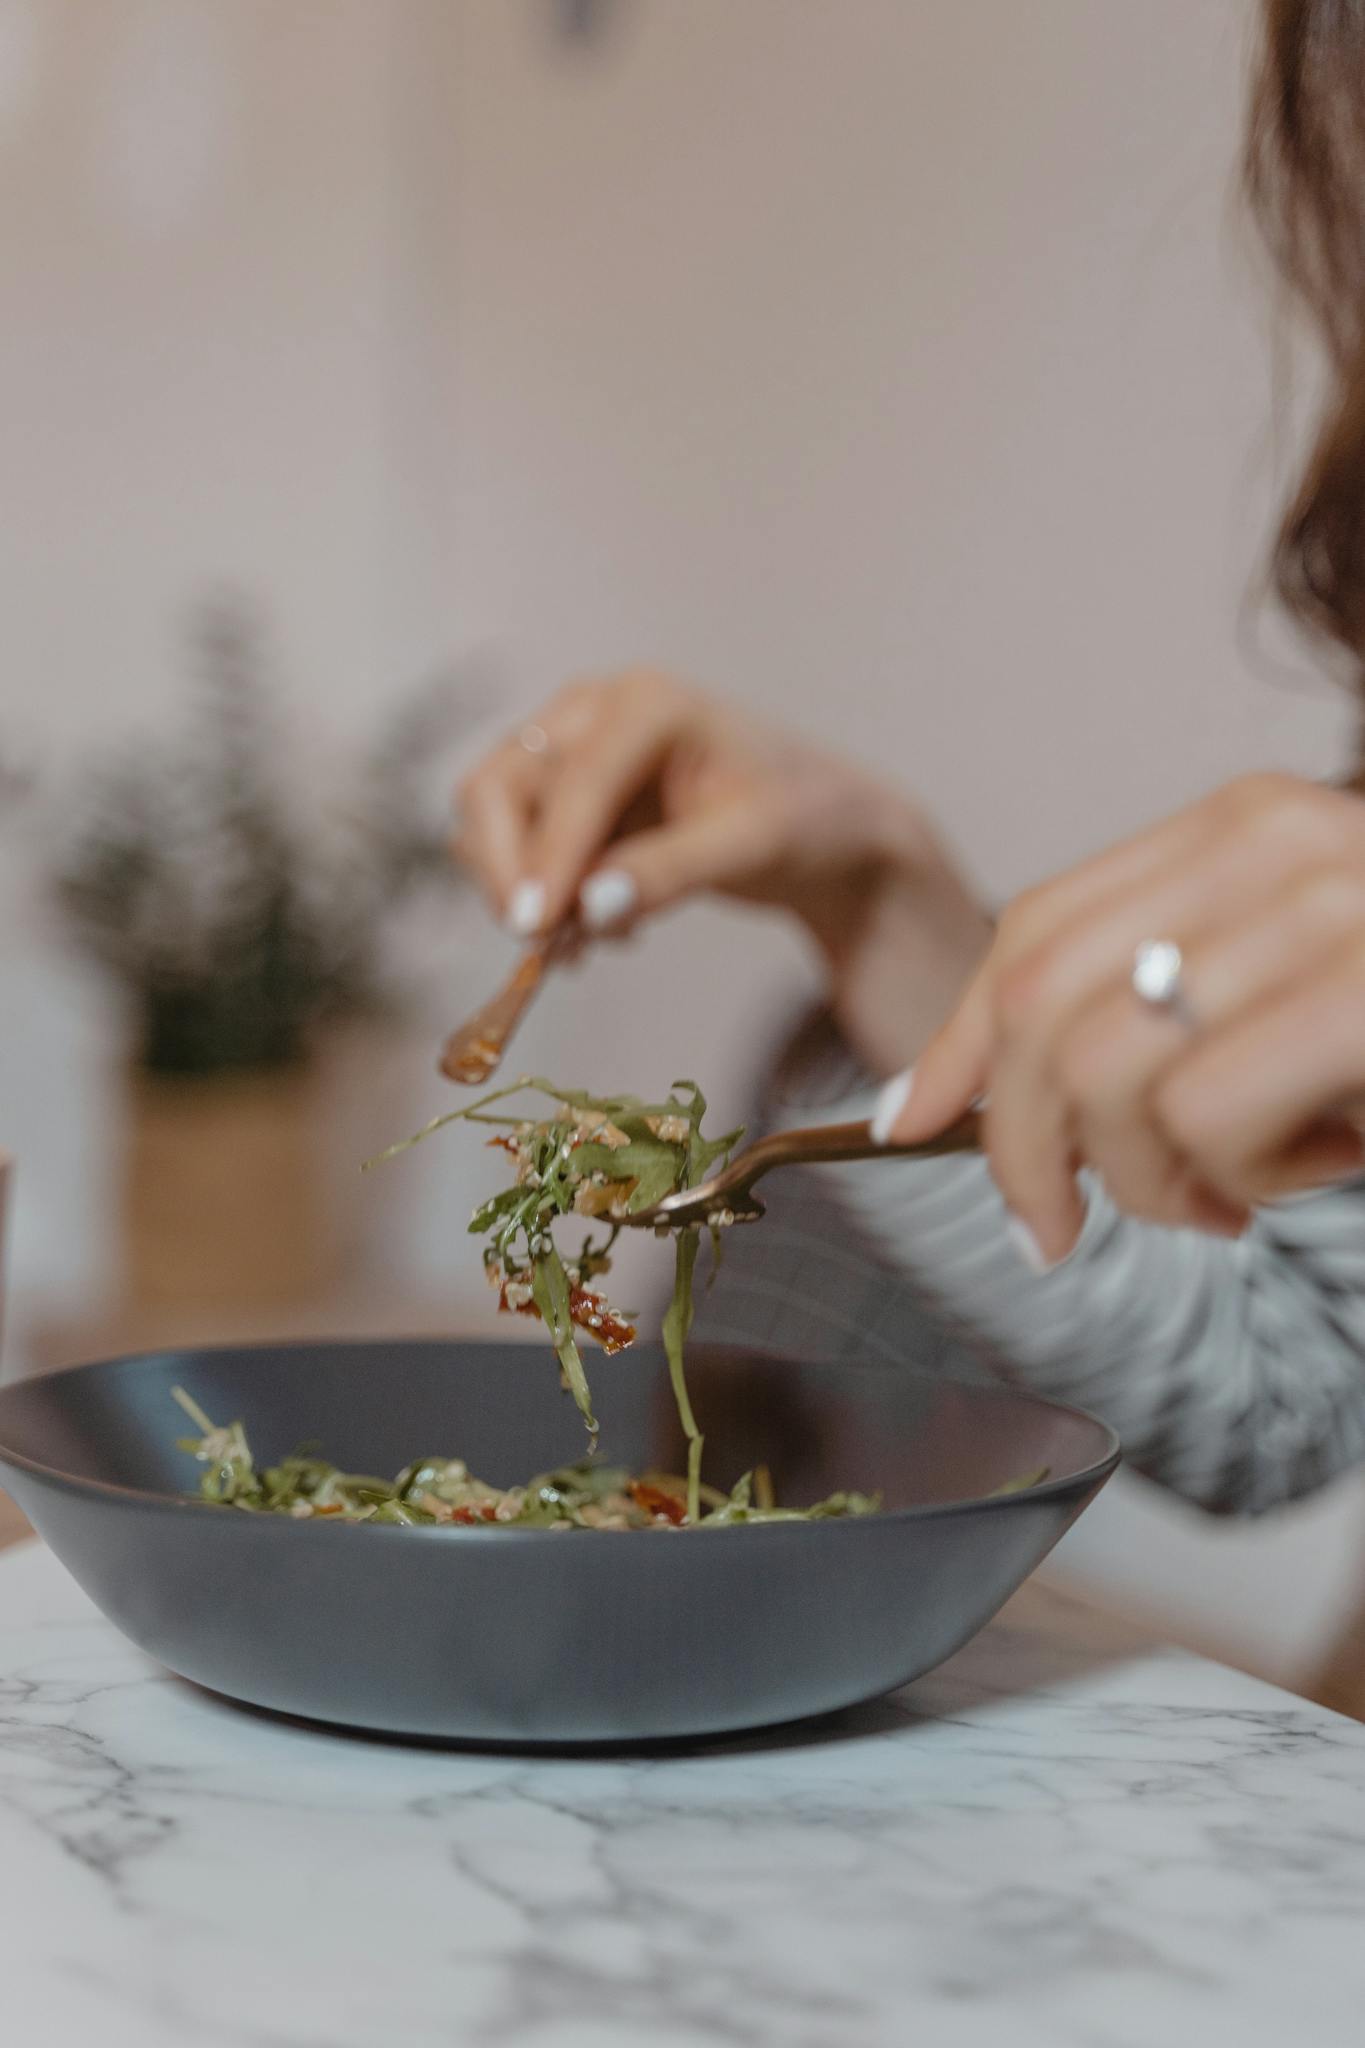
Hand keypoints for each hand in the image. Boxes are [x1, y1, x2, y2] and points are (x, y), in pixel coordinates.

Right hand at [455, 669, 991, 1071]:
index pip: (572, 782)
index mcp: (647, 703)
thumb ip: (670, 873)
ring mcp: (574, 750)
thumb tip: (589, 907)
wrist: (824, 828)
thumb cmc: (803, 819)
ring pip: (494, 819)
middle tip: (539, 941)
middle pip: (499, 786)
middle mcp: (595, 712)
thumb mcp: (752, 848)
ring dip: (522, 888)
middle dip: (508, 869)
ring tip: (586, 943)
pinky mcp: (570, 795)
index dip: (547, 858)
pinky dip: (542, 895)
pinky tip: (601, 929)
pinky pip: (521, 848)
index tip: (533, 929)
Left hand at [881, 773, 1364, 1262]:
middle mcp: (1274, 845)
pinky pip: (1205, 1116)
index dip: (957, 1040)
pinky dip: (1242, 1176)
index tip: (910, 1122)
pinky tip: (1327, 1157)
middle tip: (1058, 1228)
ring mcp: (1326, 910)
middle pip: (1038, 1002)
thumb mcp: (1282, 993)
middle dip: (1022, 1148)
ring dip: (1147, 1179)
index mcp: (1240, 827)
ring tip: (1230, 1197)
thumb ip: (1153, 1014)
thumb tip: (963, 1106)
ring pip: (1104, 1074)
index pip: (1037, 925)